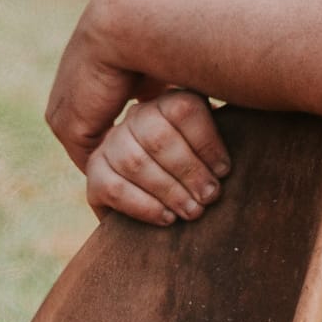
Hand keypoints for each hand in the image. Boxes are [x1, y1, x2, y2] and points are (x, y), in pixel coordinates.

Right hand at [84, 90, 229, 227]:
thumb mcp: (214, 156)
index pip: (183, 109)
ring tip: (193, 211)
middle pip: (157, 137)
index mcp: (168, 103)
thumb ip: (219, 153)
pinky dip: (144, 206)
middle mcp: (136, 117)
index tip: (224, 171)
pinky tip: (167, 218)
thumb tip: (226, 167)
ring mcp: (110, 143)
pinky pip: (114, 188)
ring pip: (134, 161)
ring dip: (169, 191)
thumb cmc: (200, 178)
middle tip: (209, 197)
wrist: (169, 203)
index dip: (206, 142)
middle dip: (189, 171)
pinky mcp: (95, 173)